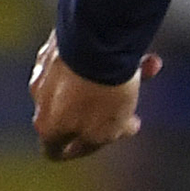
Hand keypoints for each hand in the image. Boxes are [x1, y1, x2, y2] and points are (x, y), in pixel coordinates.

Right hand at [32, 36, 154, 160]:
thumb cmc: (100, 91)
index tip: (95, 145)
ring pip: (85, 80)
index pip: (54, 148)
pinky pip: (88, 54)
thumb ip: (96, 140)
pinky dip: (110, 56)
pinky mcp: (60, 40)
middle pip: (73, 112)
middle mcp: (40, 95)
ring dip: (116, 79)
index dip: (76, 151)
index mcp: (47, 124)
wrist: (97, 39)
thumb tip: (93, 139)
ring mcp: (47, 66)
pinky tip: (138, 52)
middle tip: (131, 110)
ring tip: (148, 68)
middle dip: (105, 112)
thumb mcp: (105, 131)